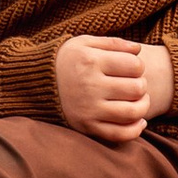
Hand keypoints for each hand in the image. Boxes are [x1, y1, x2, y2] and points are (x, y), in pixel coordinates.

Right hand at [53, 36, 175, 140]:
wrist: (34, 84)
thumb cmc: (65, 60)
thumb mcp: (84, 43)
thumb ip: (113, 43)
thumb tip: (138, 49)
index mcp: (91, 62)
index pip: (134, 66)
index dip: (139, 66)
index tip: (131, 68)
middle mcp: (90, 87)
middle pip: (136, 88)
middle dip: (141, 85)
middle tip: (135, 83)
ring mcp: (88, 109)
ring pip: (133, 112)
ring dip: (143, 106)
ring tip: (139, 100)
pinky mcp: (87, 127)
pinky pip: (120, 134)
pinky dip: (136, 129)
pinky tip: (138, 120)